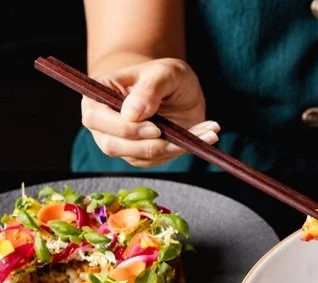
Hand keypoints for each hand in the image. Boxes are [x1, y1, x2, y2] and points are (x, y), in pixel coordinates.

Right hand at [81, 58, 218, 167]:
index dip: (123, 128)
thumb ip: (148, 90)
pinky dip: (183, 150)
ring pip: (138, 157)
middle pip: (112, 145)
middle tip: (176, 135)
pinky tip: (205, 135)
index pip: (96, 118)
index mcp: (97, 97)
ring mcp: (122, 142)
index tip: (154, 127)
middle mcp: (104, 123)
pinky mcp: (142, 154)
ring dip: (172, 148)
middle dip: (146, 145)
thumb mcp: (163, 73)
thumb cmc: (164, 75)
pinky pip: (159, 159)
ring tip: (205, 131)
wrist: (177, 88)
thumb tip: (131, 115)